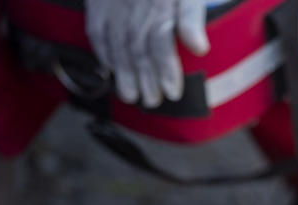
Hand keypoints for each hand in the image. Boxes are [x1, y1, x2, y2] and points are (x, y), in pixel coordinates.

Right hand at [85, 0, 209, 107]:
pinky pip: (98, 31)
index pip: (160, 43)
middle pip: (138, 48)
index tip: (172, 92)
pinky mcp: (98, 2)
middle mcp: (133, 7)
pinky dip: (104, 52)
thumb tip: (199, 48)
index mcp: (158, 6)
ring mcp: (113, 5)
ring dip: (124, 72)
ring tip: (131, 96)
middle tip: (152, 102)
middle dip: (145, 78)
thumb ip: (192, 18)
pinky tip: (110, 68)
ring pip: (117, 44)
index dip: (166, 69)